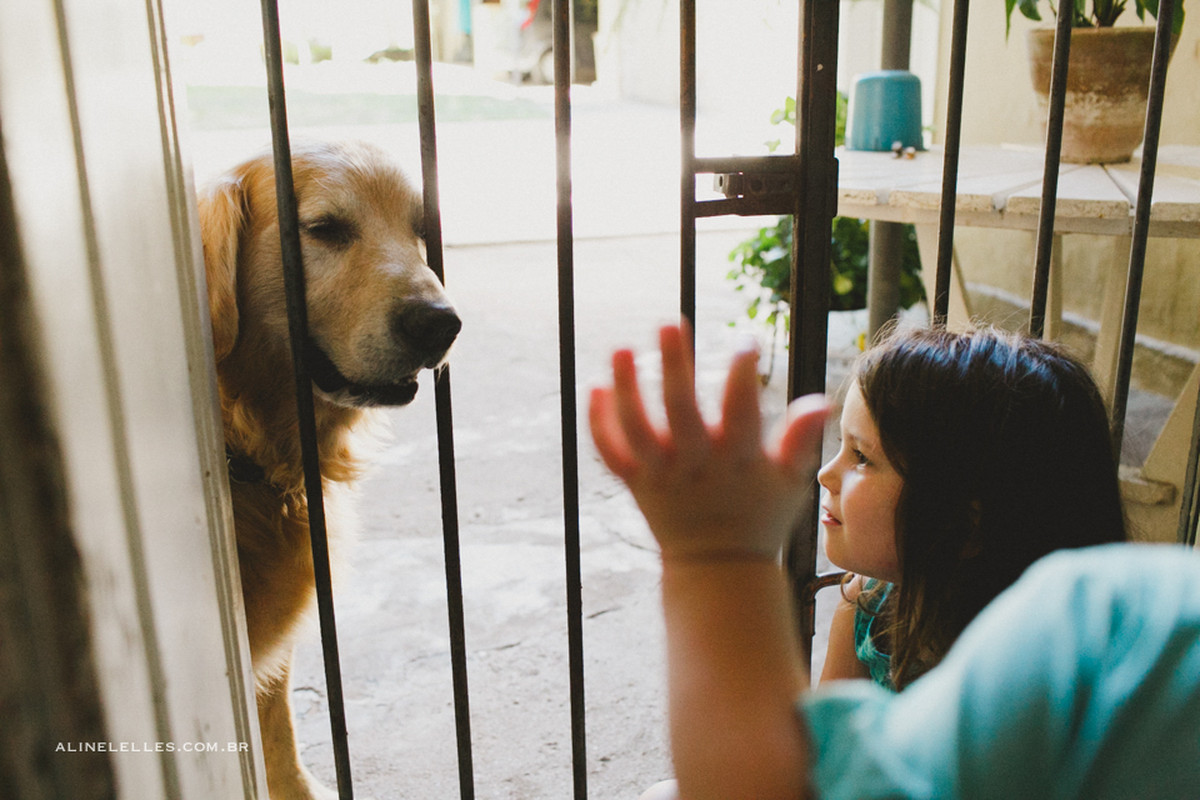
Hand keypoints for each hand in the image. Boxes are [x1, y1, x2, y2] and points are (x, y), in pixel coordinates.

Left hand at [589, 324, 828, 561]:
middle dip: (675, 366)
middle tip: (669, 320)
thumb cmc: (761, 515)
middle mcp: (695, 466)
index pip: (741, 410)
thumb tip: (822, 402)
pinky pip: (610, 453)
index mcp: (737, 461)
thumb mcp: (791, 482)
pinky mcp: (636, 483)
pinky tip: (596, 386)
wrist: (717, 568)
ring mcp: (661, 475)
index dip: (743, 374)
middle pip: (679, 412)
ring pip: (635, 429)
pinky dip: (599, 423)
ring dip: (626, 388)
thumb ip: (800, 441)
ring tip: (622, 347)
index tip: (747, 338)